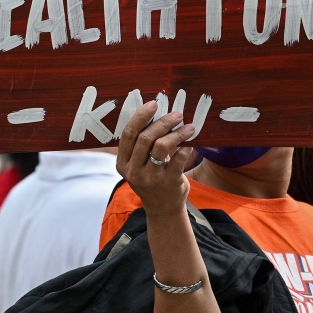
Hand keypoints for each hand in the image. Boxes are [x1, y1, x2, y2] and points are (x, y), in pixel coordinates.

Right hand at [117, 101, 195, 216]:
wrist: (163, 208)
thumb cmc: (151, 179)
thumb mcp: (138, 165)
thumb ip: (141, 145)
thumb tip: (156, 114)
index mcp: (122, 163)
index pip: (128, 134)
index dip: (140, 116)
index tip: (154, 104)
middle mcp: (133, 171)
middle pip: (145, 138)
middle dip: (163, 122)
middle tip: (177, 114)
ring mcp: (150, 178)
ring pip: (161, 146)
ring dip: (177, 133)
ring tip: (189, 128)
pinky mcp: (168, 183)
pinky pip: (179, 159)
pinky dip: (186, 148)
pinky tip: (190, 143)